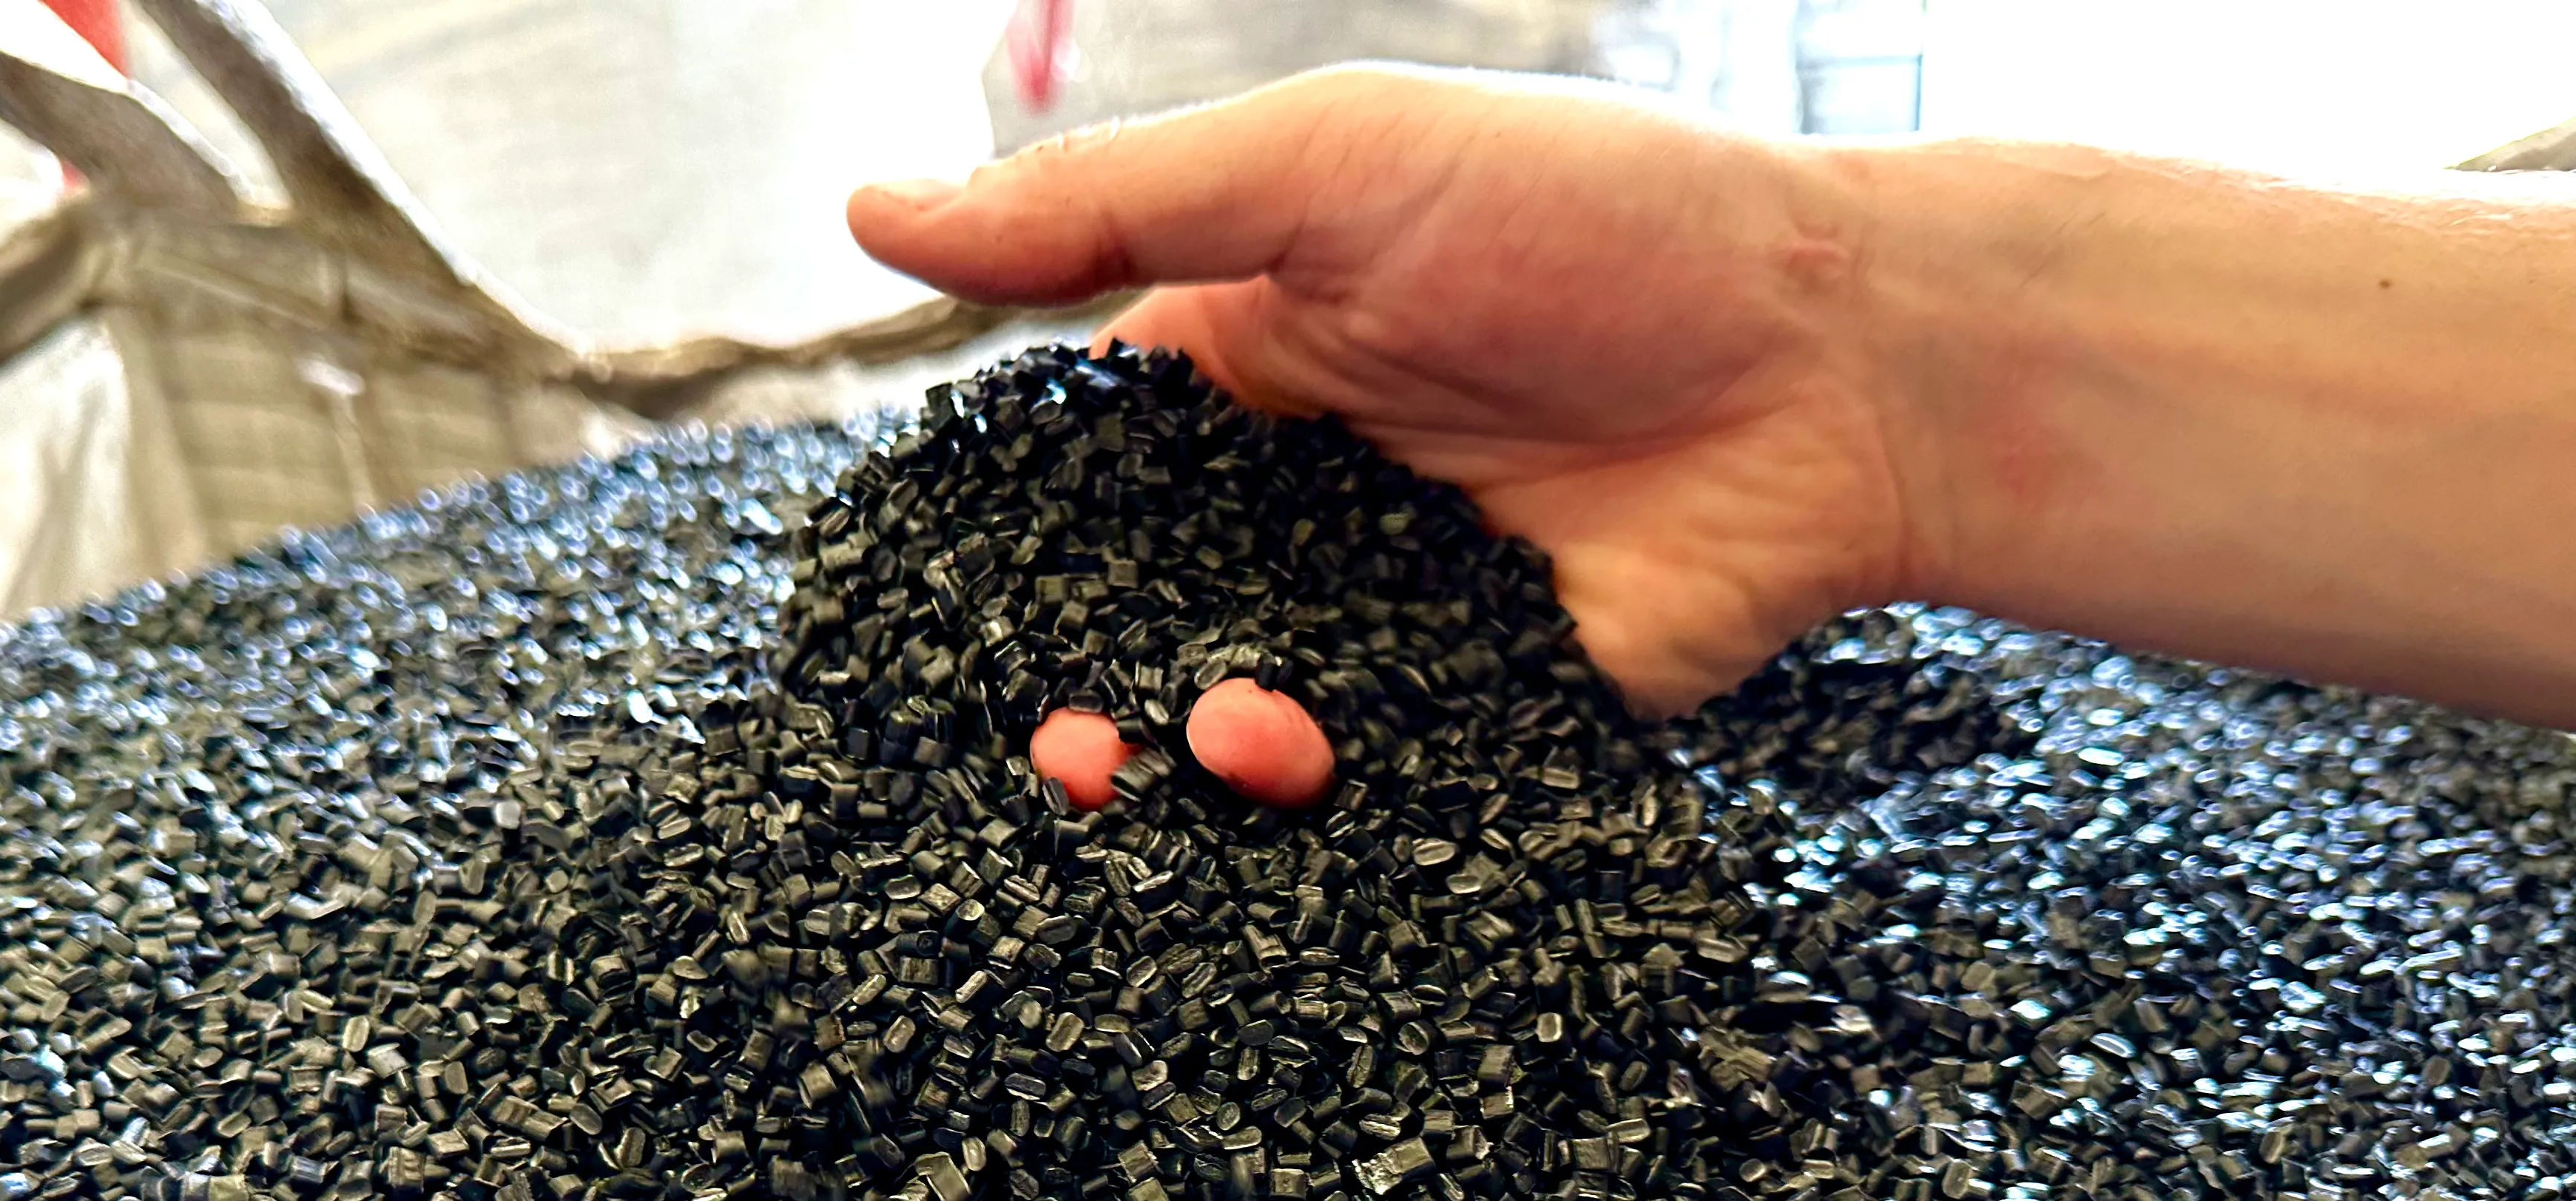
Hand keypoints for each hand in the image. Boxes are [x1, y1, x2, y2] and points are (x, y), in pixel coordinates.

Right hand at [849, 65, 1922, 716]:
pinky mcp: (1484, 712)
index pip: (1065, 479)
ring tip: (1252, 737)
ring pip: (1232, 727)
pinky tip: (1310, 792)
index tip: (930, 619)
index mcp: (1240, 369)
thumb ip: (1102, 207)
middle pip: (1133, 630)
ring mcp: (1389, 616)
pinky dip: (1315, 814)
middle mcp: (1300, 503)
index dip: (989, 551)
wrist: (1839, 357)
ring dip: (1202, 759)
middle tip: (1072, 748)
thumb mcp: (1325, 167)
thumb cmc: (1591, 220)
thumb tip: (871, 214)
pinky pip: (1369, 789)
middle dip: (1079, 702)